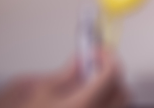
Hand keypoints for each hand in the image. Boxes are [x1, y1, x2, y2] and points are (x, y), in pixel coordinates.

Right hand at [0, 58, 126, 107]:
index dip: (108, 57)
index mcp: (78, 107)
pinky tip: (84, 101)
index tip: (99, 50)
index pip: (111, 75)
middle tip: (96, 65)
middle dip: (114, 77)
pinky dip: (102, 107)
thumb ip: (63, 74)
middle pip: (122, 95)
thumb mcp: (31, 87)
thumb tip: (82, 61)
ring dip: (111, 94)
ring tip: (89, 85)